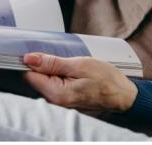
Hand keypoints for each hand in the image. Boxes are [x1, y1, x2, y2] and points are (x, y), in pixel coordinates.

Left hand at [22, 53, 138, 112]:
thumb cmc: (107, 80)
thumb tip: (29, 59)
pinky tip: (71, 70)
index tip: (39, 49)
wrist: (123, 95)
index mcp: (56, 93)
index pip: (29, 75)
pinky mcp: (65, 100)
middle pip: (35, 78)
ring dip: (52, 69)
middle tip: (61, 55)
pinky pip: (53, 85)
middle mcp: (54, 101)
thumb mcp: (81, 65)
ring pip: (45, 81)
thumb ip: (53, 63)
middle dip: (43, 64)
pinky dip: (58, 75)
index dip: (31, 60)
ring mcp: (60, 102)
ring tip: (70, 63)